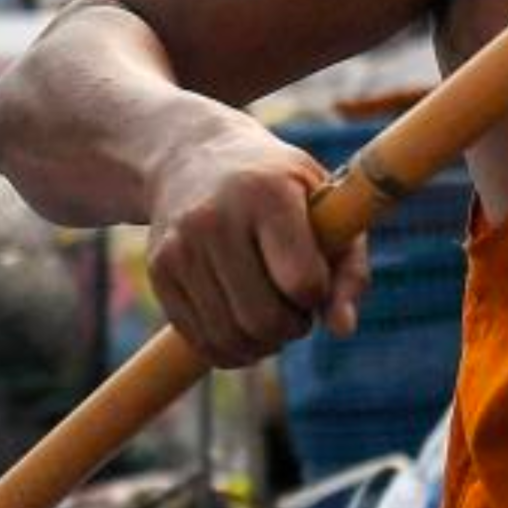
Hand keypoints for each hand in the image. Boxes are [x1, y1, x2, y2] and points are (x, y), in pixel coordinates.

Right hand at [144, 124, 369, 368]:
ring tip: (270, 320)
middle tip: (295, 310)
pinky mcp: (159, 271)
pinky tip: (241, 327)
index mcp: (268, 193)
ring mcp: (181, 246)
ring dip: (262, 344)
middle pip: (264, 318)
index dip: (317, 295)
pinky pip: (200, 339)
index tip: (314, 280)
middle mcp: (217, 217)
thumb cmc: (278, 188)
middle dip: (291, 327)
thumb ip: (348, 268)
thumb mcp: (325, 208)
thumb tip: (342, 330)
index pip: (302, 281)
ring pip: (230, 337)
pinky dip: (229, 349)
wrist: (194, 157)